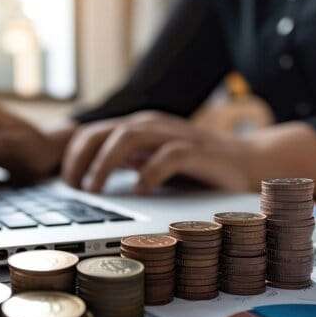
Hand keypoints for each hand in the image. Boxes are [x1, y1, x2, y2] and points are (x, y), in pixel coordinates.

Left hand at [61, 111, 255, 193]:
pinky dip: (149, 172)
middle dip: (81, 159)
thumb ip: (126, 162)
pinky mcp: (197, 150)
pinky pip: (168, 156)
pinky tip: (141, 190)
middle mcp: (152, 126)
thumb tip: (87, 178)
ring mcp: (174, 135)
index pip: (92, 133)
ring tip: (95, 190)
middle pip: (103, 132)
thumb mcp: (152, 162)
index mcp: (137, 128)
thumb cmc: (196, 167)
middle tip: (75, 189)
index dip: (73, 157)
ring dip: (105, 163)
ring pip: (128, 136)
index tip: (66, 184)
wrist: (249, 163)